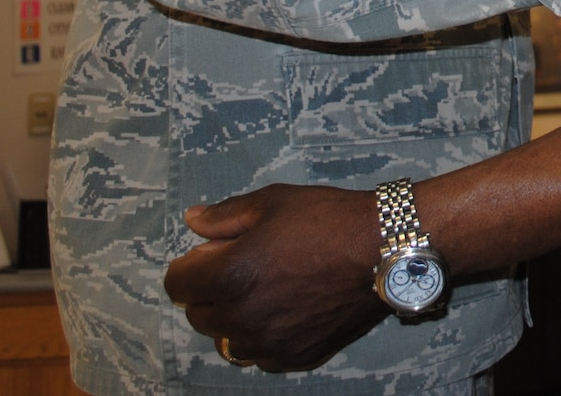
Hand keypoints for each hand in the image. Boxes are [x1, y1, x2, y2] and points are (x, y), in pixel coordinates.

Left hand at [164, 184, 385, 372]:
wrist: (383, 249)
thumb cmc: (327, 220)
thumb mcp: (272, 203)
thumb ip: (224, 216)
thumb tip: (192, 221)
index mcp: (230, 277)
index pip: (177, 284)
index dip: (189, 266)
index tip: (208, 255)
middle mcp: (243, 318)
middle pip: (198, 315)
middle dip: (209, 292)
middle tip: (240, 268)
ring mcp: (270, 343)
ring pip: (227, 339)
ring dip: (234, 318)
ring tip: (264, 291)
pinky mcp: (296, 356)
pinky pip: (261, 355)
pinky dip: (264, 336)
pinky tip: (285, 310)